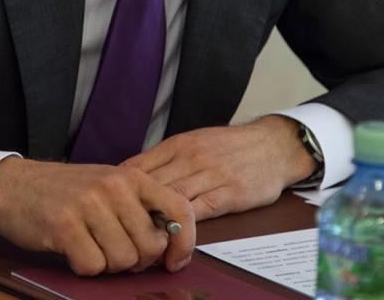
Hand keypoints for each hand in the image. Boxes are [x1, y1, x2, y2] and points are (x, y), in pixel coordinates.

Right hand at [0, 158, 195, 275]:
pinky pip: (93, 267)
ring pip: (123, 260)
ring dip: (107, 264)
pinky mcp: (65, 226)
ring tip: (90, 246)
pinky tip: (72, 249)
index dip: (184, 242)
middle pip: (150, 246)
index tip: (175, 261)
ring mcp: (89, 205)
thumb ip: (140, 207)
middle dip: (136, 260)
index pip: (179, 208)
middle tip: (115, 251)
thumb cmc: (66, 192)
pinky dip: (83, 267)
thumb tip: (170, 243)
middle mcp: (114, 186)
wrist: (14, 186)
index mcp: (131, 176)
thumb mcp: (108, 186)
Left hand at [122, 115, 314, 220]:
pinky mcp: (228, 193)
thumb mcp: (195, 142)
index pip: (137, 167)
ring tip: (141, 241)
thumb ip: (167, 159)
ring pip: (171, 200)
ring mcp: (210, 175)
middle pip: (150, 186)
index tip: (110, 208)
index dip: (119, 191)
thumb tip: (133, 177)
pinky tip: (171, 239)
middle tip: (120, 231)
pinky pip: (198, 211)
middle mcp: (191, 157)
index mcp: (178, 144)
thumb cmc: (231, 147)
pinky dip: (181, 227)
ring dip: (154, 222)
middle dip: (132, 210)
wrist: (273, 145)